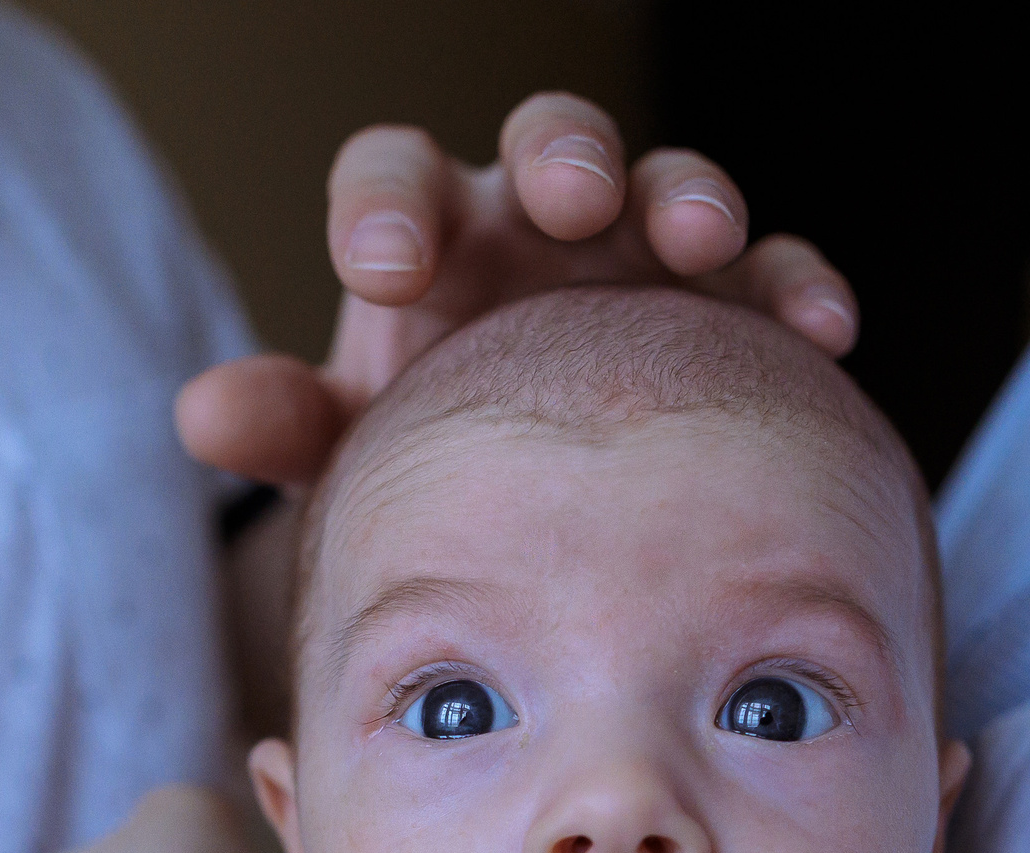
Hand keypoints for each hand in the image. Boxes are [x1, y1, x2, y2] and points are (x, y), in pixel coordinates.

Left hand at [178, 91, 858, 484]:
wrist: (555, 536)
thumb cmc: (438, 466)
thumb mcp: (357, 456)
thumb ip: (291, 428)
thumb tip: (206, 412)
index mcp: (430, 235)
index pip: (396, 176)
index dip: (386, 203)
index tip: (384, 265)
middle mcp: (540, 222)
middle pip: (551, 140)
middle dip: (561, 157)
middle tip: (566, 199)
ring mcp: (644, 254)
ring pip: (672, 186)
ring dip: (691, 198)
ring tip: (702, 238)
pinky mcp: (734, 309)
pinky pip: (777, 276)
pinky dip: (799, 288)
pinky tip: (824, 330)